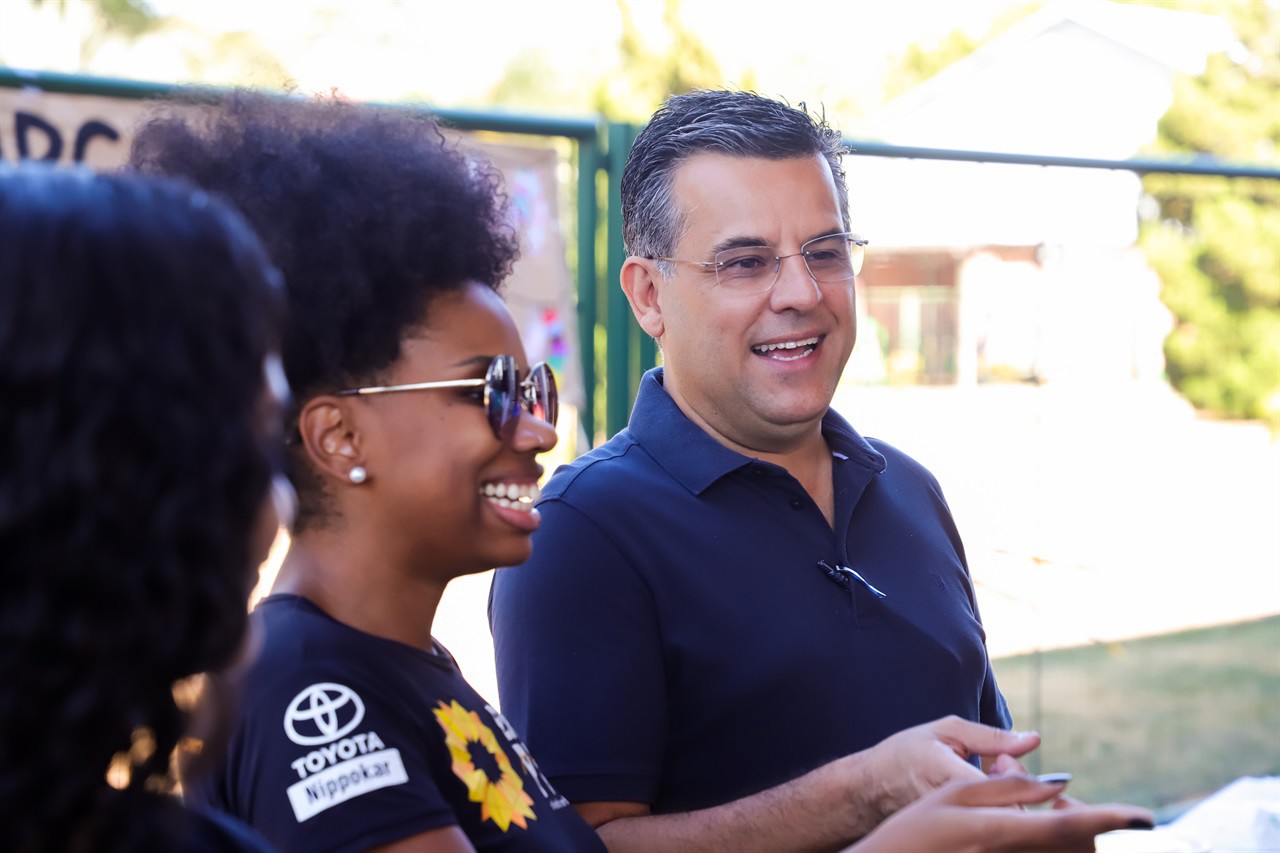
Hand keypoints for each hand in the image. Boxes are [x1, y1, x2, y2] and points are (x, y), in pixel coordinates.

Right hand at [847, 775, 1154, 852]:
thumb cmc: (913, 830)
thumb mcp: (952, 793)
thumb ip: (1005, 785)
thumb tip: (1053, 782)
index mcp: (1000, 831)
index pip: (1071, 824)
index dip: (1113, 819)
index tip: (1145, 817)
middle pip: (1074, 843)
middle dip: (1078, 817)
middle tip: (1051, 793)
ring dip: (1065, 830)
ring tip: (1036, 807)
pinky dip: (1050, 842)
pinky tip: (1026, 828)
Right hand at [850, 716, 1041, 820]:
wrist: (871, 788)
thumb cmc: (907, 752)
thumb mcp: (945, 731)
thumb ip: (991, 737)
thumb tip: (1033, 740)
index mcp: (945, 772)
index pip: (999, 790)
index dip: (1019, 780)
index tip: (1009, 761)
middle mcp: (948, 806)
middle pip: (1005, 807)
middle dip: (1016, 787)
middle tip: (1001, 765)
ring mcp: (950, 825)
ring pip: (997, 820)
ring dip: (1004, 800)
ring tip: (988, 779)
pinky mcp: (953, 836)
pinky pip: (986, 828)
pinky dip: (992, 811)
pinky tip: (980, 798)